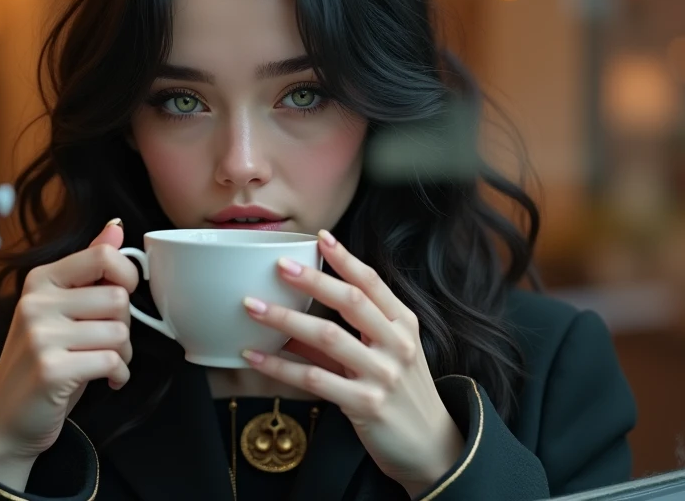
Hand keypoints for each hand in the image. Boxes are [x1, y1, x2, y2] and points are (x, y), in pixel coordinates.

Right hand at [0, 219, 137, 490]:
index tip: (123, 297)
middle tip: (108, 344)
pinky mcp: (50, 368)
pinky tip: (106, 382)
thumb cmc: (43, 363)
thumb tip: (115, 225)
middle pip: (118, 298)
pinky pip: (111, 361)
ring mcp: (40, 335)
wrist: (6, 422)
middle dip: (124, 326)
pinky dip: (118, 375)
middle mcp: (36, 302)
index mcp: (40, 280)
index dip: (128, 277)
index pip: (103, 256)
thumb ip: (88, 268)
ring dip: (122, 354)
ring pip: (119, 331)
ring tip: (104, 364)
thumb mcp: (61, 310)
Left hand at [240, 230, 463, 495]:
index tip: (319, 237)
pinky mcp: (365, 405)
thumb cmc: (402, 395)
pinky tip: (254, 357)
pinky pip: (314, 379)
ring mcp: (382, 375)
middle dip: (312, 280)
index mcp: (403, 325)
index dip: (345, 258)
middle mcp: (396, 345)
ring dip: (285, 319)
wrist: (431, 448)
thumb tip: (295, 316)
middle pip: (350, 302)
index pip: (372, 283)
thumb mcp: (385, 357)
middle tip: (278, 265)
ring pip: (327, 337)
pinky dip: (280, 366)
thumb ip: (347, 336)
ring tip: (252, 307)